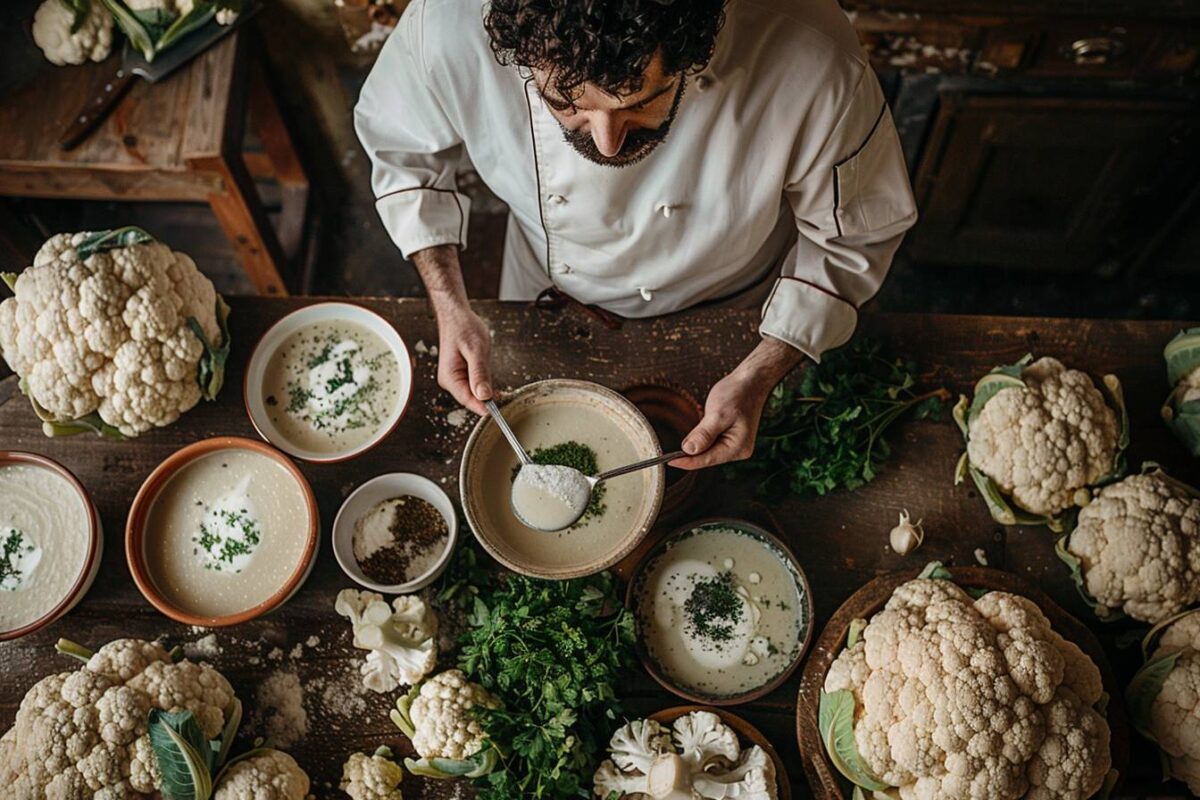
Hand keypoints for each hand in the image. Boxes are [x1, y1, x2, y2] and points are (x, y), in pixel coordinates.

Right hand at [410, 245, 493, 414]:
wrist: (456, 316)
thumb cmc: (463, 328)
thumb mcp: (475, 350)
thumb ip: (479, 373)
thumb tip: (484, 395)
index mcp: (450, 377)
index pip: (467, 400)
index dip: (483, 407)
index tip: (498, 412)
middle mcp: (451, 380)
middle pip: (472, 399)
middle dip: (488, 400)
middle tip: (506, 398)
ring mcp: (456, 378)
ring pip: (475, 393)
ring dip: (488, 392)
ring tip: (501, 388)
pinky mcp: (463, 374)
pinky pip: (476, 385)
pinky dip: (486, 386)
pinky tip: (495, 384)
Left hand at [672, 370, 768, 469]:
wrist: (751, 381)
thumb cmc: (738, 394)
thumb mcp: (718, 414)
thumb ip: (704, 434)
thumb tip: (688, 450)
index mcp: (738, 447)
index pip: (707, 460)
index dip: (686, 461)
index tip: (669, 461)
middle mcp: (739, 450)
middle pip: (707, 458)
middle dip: (690, 454)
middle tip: (670, 449)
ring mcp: (735, 445)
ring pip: (708, 451)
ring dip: (696, 445)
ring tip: (689, 433)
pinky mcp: (730, 438)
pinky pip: (712, 444)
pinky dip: (702, 440)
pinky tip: (698, 431)